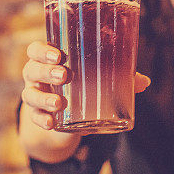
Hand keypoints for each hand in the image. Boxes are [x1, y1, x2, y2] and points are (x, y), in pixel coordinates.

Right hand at [22, 41, 150, 130]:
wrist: (64, 117)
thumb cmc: (80, 85)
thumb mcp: (95, 79)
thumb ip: (118, 77)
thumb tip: (144, 81)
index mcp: (49, 60)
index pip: (36, 49)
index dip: (43, 50)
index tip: (59, 55)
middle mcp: (37, 76)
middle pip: (31, 69)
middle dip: (47, 72)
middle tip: (64, 75)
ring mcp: (35, 97)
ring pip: (30, 95)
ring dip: (43, 98)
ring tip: (59, 104)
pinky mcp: (38, 117)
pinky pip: (34, 118)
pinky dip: (42, 120)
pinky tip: (51, 123)